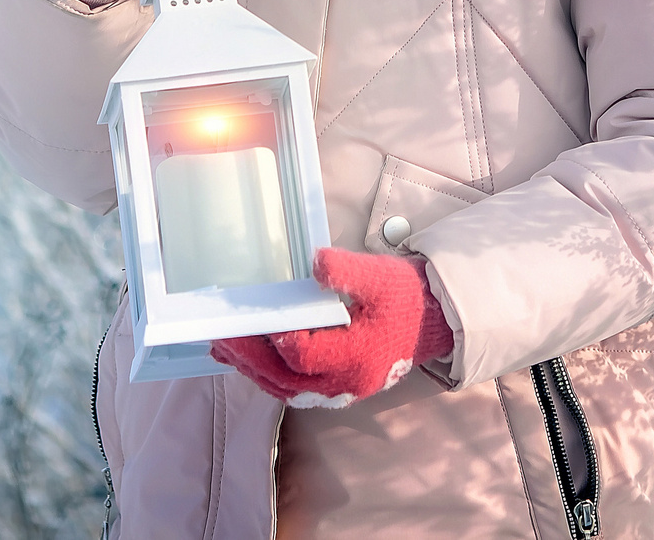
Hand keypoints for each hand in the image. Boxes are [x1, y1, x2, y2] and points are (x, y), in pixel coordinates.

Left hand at [211, 248, 453, 407]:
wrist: (432, 319)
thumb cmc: (404, 295)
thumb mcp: (379, 276)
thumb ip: (347, 272)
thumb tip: (317, 263)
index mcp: (358, 356)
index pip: (305, 354)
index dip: (278, 339)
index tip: (256, 319)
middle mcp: (347, 382)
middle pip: (287, 380)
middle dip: (251, 359)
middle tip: (221, 337)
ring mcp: (343, 390)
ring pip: (288, 390)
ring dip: (255, 371)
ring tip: (226, 349)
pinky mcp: (339, 387)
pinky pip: (298, 390)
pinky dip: (271, 376)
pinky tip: (253, 360)